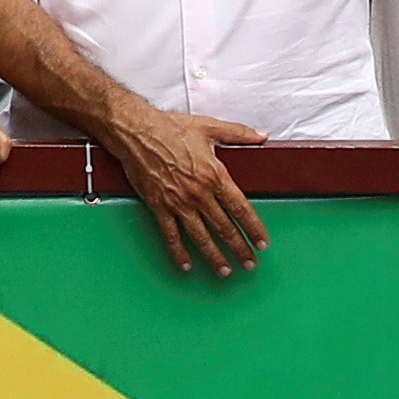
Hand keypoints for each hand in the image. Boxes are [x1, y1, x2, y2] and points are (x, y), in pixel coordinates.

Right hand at [99, 104, 267, 277]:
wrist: (137, 132)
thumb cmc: (170, 128)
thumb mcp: (210, 127)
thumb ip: (239, 134)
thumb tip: (261, 135)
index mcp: (214, 175)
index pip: (240, 208)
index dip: (254, 228)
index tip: (262, 242)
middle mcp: (199, 193)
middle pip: (224, 228)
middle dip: (239, 248)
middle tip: (250, 263)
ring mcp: (178, 203)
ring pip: (201, 237)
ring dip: (215, 257)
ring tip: (225, 270)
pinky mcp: (159, 207)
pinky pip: (171, 235)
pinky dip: (179, 252)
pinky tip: (187, 264)